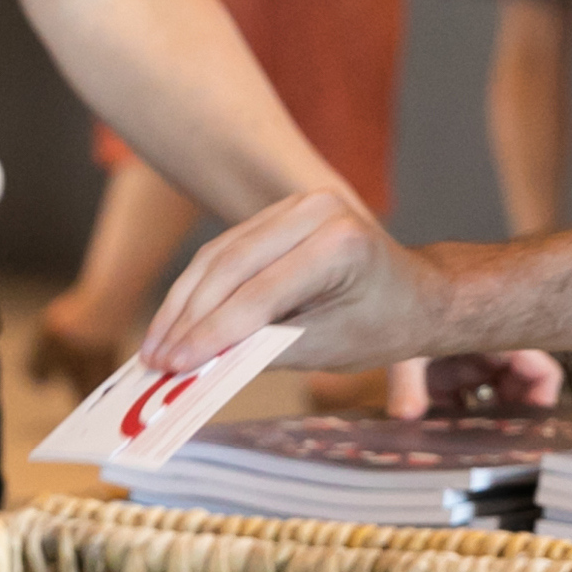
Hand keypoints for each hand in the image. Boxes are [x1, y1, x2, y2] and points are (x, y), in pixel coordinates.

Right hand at [146, 188, 423, 374]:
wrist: (417, 292)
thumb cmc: (384, 324)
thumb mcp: (332, 347)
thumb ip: (269, 350)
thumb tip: (204, 364)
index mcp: (342, 243)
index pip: (261, 293)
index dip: (213, 334)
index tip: (176, 368)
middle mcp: (317, 210)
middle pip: (231, 266)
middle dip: (187, 319)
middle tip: (155, 363)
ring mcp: (296, 204)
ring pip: (219, 255)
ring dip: (182, 305)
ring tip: (154, 350)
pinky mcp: (277, 212)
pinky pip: (226, 250)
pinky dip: (196, 289)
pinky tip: (172, 323)